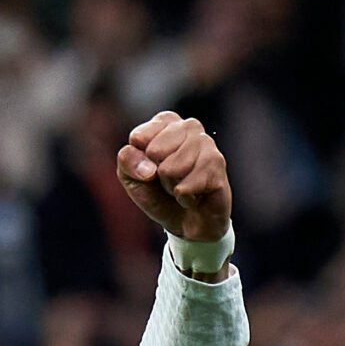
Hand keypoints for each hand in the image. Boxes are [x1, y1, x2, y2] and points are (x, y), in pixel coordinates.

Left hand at [116, 111, 231, 243]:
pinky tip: (194, 196)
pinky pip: (185, 186)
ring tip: (181, 187)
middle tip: (168, 181)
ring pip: (170, 168)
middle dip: (156, 175)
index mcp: (166, 123)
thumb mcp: (131, 177)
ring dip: (171, 187)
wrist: (186, 222)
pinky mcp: (217, 164)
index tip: (149, 170)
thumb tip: (148, 168)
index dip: (138, 162)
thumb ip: (127, 161)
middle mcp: (189, 126)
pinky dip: (184, 198)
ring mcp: (206, 143)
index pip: (139, 137)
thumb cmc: (159, 193)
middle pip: (155, 151)